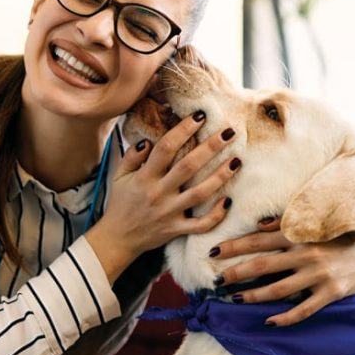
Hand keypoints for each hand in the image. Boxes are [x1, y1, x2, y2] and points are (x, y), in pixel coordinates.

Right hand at [85, 114, 239, 281]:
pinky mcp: (176, 229)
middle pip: (188, 166)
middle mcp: (158, 193)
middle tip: (229, 132)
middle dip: (210, 148)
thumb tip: (149, 140)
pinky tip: (228, 201)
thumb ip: (132, 156)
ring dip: (220, 177)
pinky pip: (200, 224)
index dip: (183, 130)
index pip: (165, 148)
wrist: (117, 238)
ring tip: (237, 160)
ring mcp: (169, 213)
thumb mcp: (119, 176)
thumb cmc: (120, 203)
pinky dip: (216, 215)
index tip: (199, 116)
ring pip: (199, 193)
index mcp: (144, 177)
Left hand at [211, 218, 354, 326]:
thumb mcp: (315, 225)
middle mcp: (307, 254)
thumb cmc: (340, 237)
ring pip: (278, 290)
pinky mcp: (331, 293)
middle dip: (236, 273)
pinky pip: (303, 310)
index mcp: (300, 235)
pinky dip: (284, 318)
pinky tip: (268, 321)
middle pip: (262, 265)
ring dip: (253, 296)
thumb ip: (286, 224)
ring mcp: (319, 275)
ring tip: (236, 298)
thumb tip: (258, 224)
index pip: (258, 240)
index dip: (234, 246)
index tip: (213, 253)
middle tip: (218, 280)